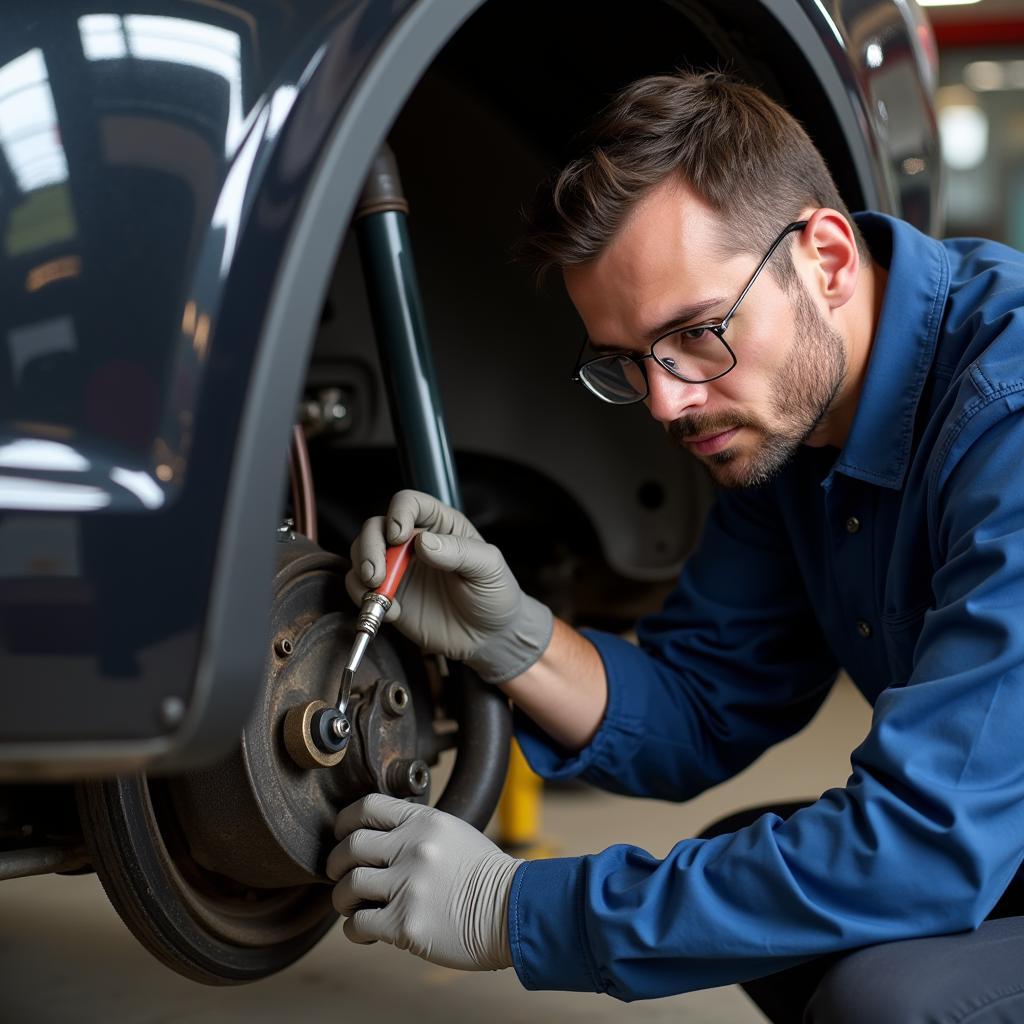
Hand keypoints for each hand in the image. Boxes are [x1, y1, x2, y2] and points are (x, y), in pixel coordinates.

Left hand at [328, 793, 522, 970]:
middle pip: (350, 845)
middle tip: (340, 874)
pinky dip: (354, 929)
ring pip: (348, 886)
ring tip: (354, 905)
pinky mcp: (405, 925)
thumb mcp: (453, 833)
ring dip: (343, 898)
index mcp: (424, 822)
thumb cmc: (486, 876)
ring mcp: (408, 886)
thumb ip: (415, 831)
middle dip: (336, 862)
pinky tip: (366, 930)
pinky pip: (357, 924)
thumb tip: (377, 839)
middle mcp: (413, 848)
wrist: (515, 910)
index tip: (341, 833)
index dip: (345, 820)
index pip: (367, 806)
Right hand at [347, 490, 552, 683]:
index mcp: (441, 525)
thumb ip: (459, 551)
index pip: (409, 503)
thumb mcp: (489, 568)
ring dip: (361, 570)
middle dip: (370, 546)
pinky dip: (364, 598)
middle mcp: (413, 543)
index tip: (398, 536)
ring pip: (361, 554)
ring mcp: (399, 570)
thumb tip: (424, 542)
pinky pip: (360, 589)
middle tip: (378, 574)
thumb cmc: (495, 595)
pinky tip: (391, 612)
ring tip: (378, 590)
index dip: (398, 513)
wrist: (491, 637)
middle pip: (376, 527)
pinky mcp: (389, 597)